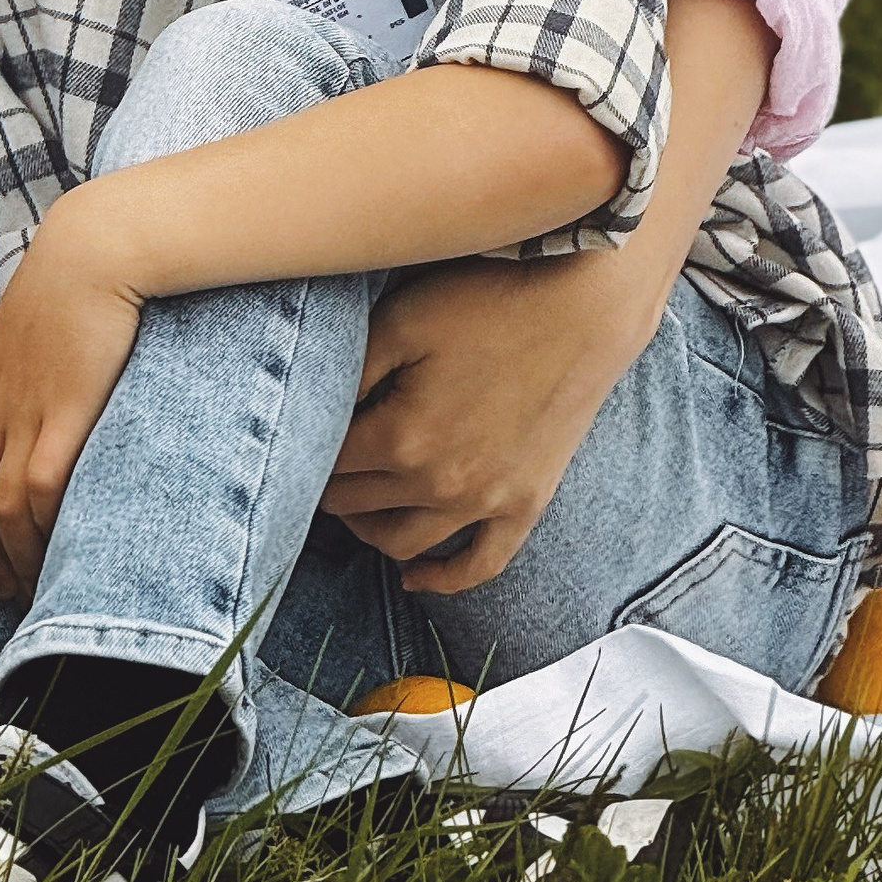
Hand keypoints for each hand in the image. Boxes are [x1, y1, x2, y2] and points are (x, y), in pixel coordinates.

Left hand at [0, 210, 143, 602]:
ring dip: (4, 556)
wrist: (94, 249)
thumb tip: (38, 384)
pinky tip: (53, 554)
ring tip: (23, 588)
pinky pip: (35, 488)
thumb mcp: (31, 327)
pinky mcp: (65, 413)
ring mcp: (24, 409)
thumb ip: (25, 363)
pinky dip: (36, 530)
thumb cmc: (74, 282)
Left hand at [323, 251, 650, 595]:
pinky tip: (415, 578)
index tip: (298, 442)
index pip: (329, 467)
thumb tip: (311, 413)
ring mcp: (489, 501)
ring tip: (352, 508)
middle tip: (315, 470)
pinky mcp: (527, 504)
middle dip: (330, 490)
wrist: (583, 307)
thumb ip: (349, 372)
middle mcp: (443, 483)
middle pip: (360, 507)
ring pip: (406, 543)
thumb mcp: (400, 321)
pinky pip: (481, 564)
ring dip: (368, 532)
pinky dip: (444, 579)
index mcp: (403, 437)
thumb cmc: (487, 302)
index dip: (307, 454)